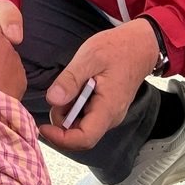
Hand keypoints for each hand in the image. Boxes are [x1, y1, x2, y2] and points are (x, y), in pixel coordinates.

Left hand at [40, 19, 157, 150]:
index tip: (44, 127)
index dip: (60, 139)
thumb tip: (53, 100)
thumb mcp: (90, 57)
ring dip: (68, 111)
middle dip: (61, 120)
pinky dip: (75, 106)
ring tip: (71, 84)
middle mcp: (110, 117)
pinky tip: (77, 86)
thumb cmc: (118, 48)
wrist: (140, 45)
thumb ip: (71, 79)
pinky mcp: (106, 108)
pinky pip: (86, 116)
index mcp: (108, 108)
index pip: (84, 139)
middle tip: (59, 92)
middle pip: (79, 134)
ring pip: (81, 125)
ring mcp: (109, 114)